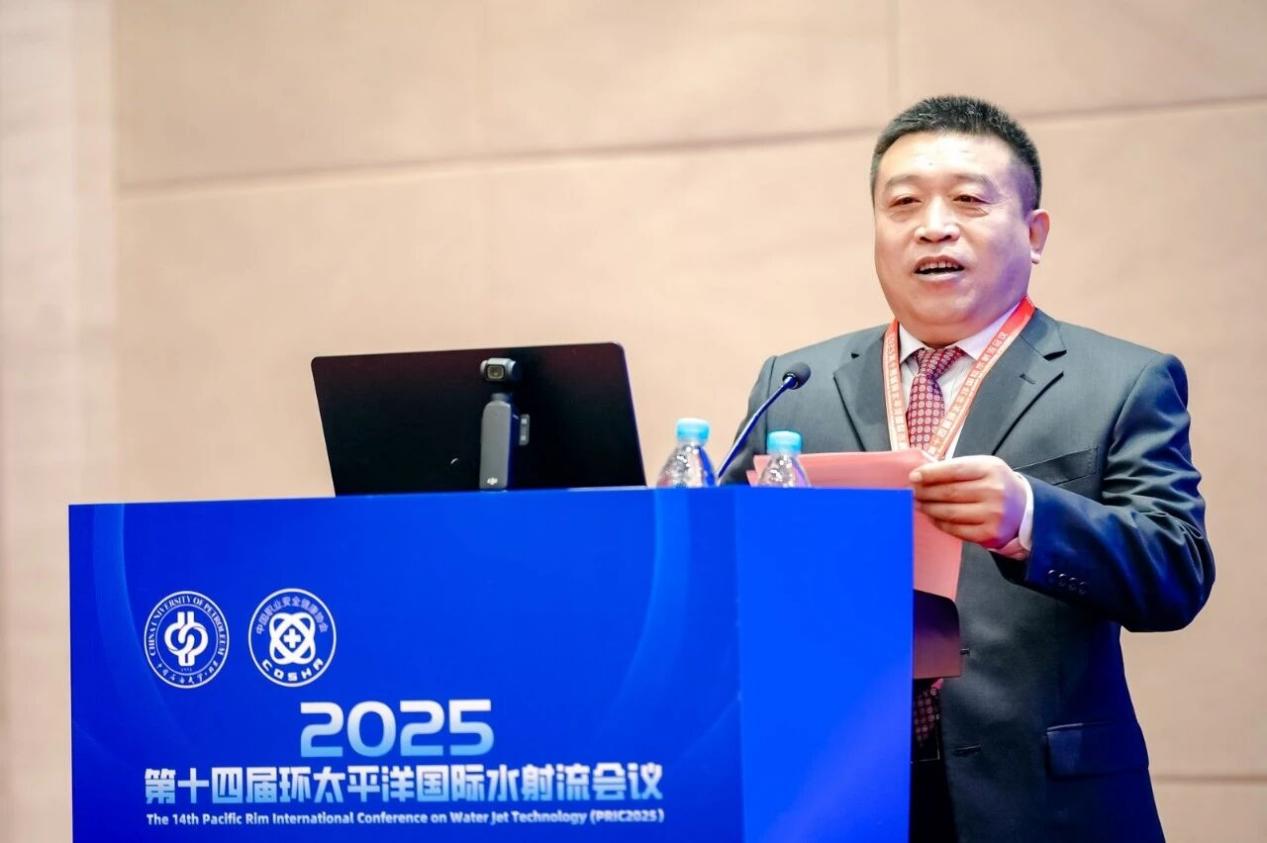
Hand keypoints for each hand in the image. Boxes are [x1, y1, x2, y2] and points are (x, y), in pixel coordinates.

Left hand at [909, 455, 1026, 549]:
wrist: (1025, 509)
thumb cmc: (996, 484)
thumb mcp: (984, 468)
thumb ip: (957, 469)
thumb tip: (922, 474)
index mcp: (991, 469)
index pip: (955, 470)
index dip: (931, 473)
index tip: (913, 476)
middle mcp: (994, 491)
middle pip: (949, 492)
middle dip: (925, 492)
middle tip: (910, 492)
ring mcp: (993, 514)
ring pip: (950, 512)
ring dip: (928, 508)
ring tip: (917, 504)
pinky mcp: (989, 533)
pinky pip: (956, 529)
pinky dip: (940, 523)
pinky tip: (932, 517)